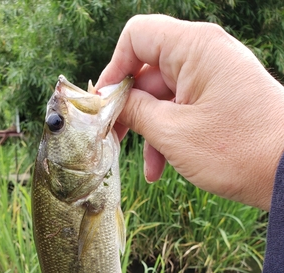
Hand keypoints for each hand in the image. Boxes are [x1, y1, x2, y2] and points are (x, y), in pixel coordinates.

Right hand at [96, 14, 283, 210]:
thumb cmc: (235, 149)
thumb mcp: (172, 132)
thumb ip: (134, 111)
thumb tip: (110, 101)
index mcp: (195, 47)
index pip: (138, 36)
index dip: (114, 68)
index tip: (104, 104)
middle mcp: (206, 55)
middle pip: (149, 71)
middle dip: (130, 109)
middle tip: (113, 141)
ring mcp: (216, 78)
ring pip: (165, 97)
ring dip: (150, 132)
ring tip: (149, 168)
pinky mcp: (222, 100)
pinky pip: (184, 110)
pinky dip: (170, 136)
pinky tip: (163, 168)